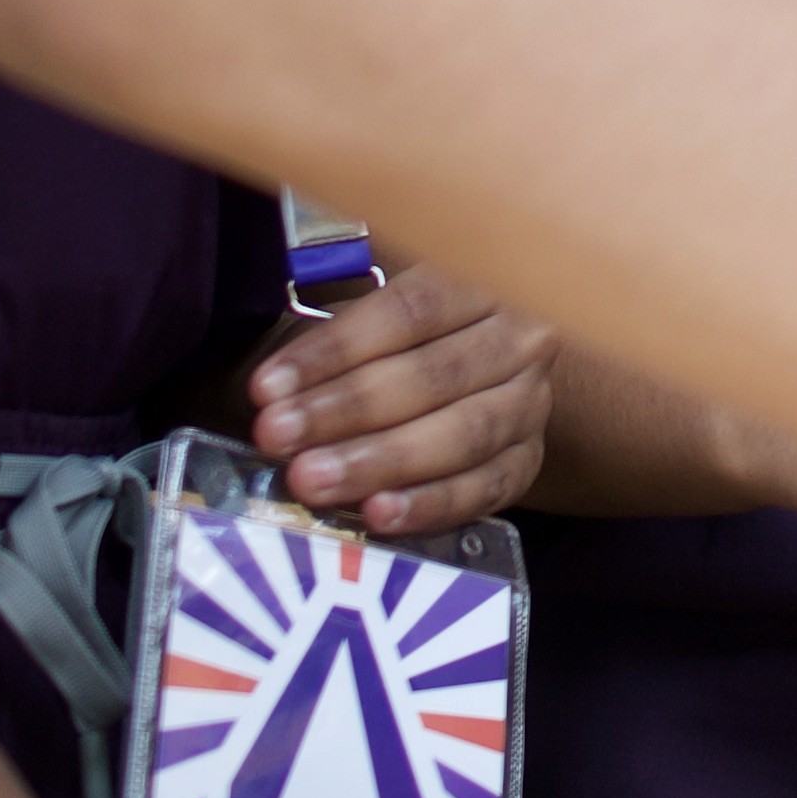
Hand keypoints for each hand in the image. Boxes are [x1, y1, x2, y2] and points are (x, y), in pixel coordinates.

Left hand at [246, 264, 554, 541]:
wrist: (483, 371)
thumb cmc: (406, 338)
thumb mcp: (378, 308)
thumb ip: (335, 332)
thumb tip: (269, 386)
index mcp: (480, 283)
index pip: (408, 312)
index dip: (334, 349)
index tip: (266, 387)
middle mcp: (519, 340)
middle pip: (432, 376)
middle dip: (345, 410)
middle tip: (277, 437)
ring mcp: (531, 404)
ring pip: (461, 435)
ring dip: (379, 461)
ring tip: (312, 480)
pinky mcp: (530, 461)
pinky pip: (484, 488)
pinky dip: (430, 504)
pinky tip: (378, 513)